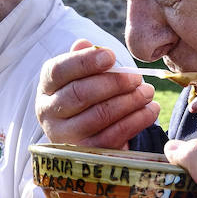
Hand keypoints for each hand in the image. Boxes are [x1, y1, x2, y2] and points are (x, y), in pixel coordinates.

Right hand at [36, 39, 159, 148]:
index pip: (59, 71)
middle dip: (113, 83)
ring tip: (148, 92)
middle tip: (137, 78)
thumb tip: (85, 44)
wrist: (87, 136)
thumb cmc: (87, 97)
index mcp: (46, 88)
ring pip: (99, 115)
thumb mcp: (81, 77)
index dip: (85, 62)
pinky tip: (150, 110)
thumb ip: (84, 60)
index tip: (111, 56)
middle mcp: (48, 113)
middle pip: (80, 93)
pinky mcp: (87, 153)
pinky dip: (136, 121)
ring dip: (130, 101)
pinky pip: (114, 135)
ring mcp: (66, 136)